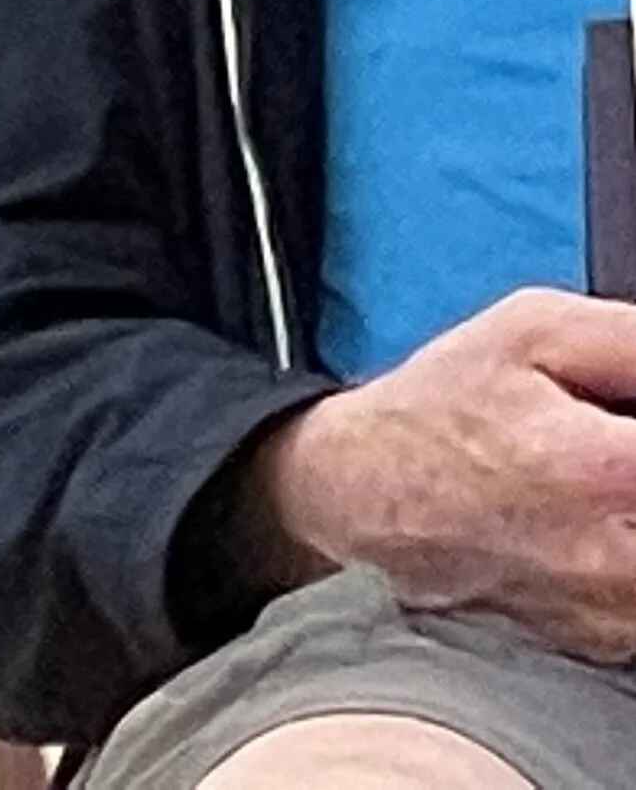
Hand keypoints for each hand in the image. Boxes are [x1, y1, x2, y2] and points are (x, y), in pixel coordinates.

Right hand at [253, 289, 635, 659]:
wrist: (364, 497)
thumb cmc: (439, 410)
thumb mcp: (532, 328)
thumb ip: (631, 341)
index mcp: (604, 470)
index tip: (626, 419)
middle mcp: (617, 560)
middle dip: (634, 463)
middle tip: (611, 442)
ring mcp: (612, 615)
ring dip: (632, 511)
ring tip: (599, 479)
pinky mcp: (602, 644)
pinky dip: (624, 550)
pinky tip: (591, 521)